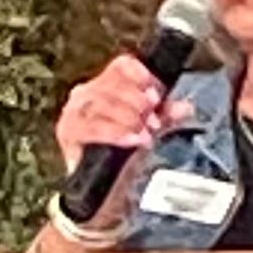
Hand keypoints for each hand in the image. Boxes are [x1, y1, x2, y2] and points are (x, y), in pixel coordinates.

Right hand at [40, 56, 196, 247]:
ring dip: (127, 118)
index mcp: (106, 84)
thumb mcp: (147, 128)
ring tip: (146, 135)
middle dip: (137, 103)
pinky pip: (89, 127)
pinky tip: (130, 140)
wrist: (96, 186)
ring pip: (99, 102)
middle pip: (112, 84)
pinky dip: (113, 132)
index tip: (157, 97)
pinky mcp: (67, 132)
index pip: (122, 66)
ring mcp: (73, 112)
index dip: (142, 77)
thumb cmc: (121, 150)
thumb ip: (165, 117)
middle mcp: (86, 93)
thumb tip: (185, 108)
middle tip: (155, 123)